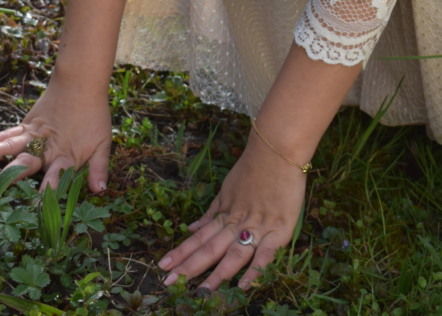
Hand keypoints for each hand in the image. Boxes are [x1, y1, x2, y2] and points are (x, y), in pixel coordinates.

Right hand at [0, 73, 111, 191]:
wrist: (82, 83)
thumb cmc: (95, 115)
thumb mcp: (104, 141)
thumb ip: (99, 166)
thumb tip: (100, 190)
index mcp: (66, 155)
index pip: (58, 173)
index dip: (51, 184)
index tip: (42, 196)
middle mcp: (46, 147)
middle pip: (28, 162)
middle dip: (11, 175)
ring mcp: (34, 135)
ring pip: (12, 145)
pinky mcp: (26, 125)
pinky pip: (7, 134)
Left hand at [159, 131, 306, 292]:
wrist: (277, 149)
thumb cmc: (253, 168)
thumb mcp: (228, 189)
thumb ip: (212, 212)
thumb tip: (191, 229)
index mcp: (225, 214)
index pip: (199, 238)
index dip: (181, 253)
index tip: (162, 266)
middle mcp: (237, 223)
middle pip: (211, 248)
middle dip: (190, 267)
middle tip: (168, 283)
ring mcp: (258, 227)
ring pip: (234, 254)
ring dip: (217, 273)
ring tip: (201, 292)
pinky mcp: (279, 229)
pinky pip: (265, 254)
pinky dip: (254, 271)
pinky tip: (242, 286)